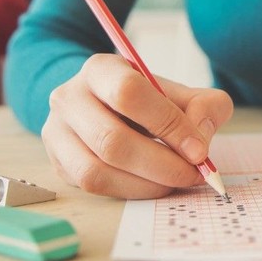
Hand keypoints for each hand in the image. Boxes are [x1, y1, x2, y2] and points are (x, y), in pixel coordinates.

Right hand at [42, 53, 232, 198]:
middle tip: (193, 173)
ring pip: (97, 170)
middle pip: (112, 140)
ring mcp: (56, 133)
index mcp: (100, 69)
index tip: (198, 149)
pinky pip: (92, 187)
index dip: (167, 124)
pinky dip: (130, 191)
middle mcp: (69, 98)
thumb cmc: (147, 100)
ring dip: (146, 184)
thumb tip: (199, 138)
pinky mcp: (57, 163)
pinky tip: (153, 184)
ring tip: (175, 180)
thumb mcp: (179, 93)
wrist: (104, 106)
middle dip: (162, 164)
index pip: (129, 93)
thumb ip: (205, 106)